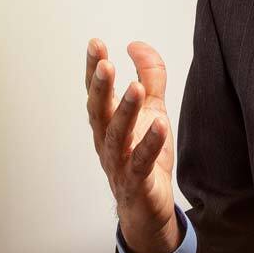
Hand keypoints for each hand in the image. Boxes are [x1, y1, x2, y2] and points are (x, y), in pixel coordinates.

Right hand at [85, 38, 180, 252]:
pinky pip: (141, 162)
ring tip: (134, 88)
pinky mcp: (137, 182)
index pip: (97, 92)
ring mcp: (119, 163)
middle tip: (105, 64)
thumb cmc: (145, 158)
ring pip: (117, 136)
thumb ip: (148, 78)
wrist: (148, 208)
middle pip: (99, 112)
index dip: (94, 69)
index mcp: (107, 123)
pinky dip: (149, 144)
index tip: (95, 44)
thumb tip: (137, 45)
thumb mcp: (152, 111)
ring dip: (125, 111)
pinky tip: (159, 126)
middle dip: (101, 87)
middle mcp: (107, 142)